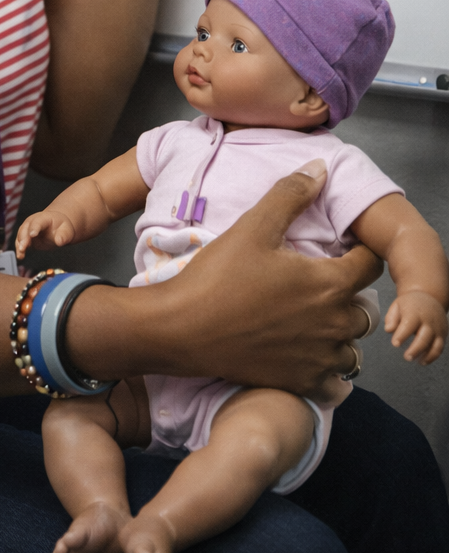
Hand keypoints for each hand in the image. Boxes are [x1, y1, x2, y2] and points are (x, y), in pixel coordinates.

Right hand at [15, 209, 75, 257]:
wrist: (56, 227)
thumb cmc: (61, 228)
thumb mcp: (66, 231)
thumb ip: (63, 236)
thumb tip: (59, 241)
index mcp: (44, 218)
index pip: (38, 222)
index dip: (34, 227)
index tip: (32, 234)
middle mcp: (33, 221)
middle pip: (26, 228)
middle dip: (23, 237)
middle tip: (23, 247)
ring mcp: (28, 229)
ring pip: (21, 235)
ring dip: (20, 244)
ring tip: (20, 254)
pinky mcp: (26, 237)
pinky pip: (20, 242)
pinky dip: (19, 249)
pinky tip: (20, 256)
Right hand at [68, 159, 380, 397]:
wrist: (182, 330)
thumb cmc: (217, 277)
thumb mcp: (252, 227)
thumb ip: (291, 195)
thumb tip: (321, 169)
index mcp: (328, 283)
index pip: (371, 265)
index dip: (360, 253)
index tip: (342, 251)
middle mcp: (334, 324)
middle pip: (366, 309)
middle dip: (349, 295)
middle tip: (318, 285)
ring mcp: (320, 358)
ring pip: (353, 347)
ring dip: (340, 334)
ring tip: (311, 320)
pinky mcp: (302, 383)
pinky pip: (337, 382)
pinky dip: (329, 369)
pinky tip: (305, 353)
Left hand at [385, 290, 447, 363]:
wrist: (429, 298)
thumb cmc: (410, 304)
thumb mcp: (397, 305)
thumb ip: (391, 318)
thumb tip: (388, 330)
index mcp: (415, 312)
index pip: (409, 324)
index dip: (402, 335)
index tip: (395, 344)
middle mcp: (428, 321)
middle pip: (424, 337)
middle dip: (415, 349)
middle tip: (406, 357)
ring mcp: (437, 328)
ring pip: (434, 345)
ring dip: (426, 356)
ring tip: (415, 361)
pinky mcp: (442, 335)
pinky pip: (439, 348)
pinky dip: (432, 357)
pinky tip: (423, 361)